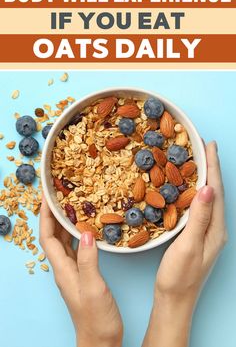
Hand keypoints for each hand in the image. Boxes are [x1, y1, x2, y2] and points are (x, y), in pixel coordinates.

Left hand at [39, 197, 122, 346]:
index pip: (48, 236)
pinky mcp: (82, 273)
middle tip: (60, 195)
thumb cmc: (96, 319)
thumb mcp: (93, 288)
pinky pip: (76, 248)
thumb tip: (87, 232)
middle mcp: (64, 268)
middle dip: (53, 214)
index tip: (48, 196)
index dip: (46, 215)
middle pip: (53, 235)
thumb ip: (89, 261)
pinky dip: (77, 234)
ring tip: (71, 205)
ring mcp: (72, 271)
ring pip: (64, 240)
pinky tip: (85, 228)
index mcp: (63, 269)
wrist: (100, 340)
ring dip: (64, 222)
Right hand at [143, 141, 226, 346]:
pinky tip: (188, 187)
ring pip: (207, 197)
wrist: (175, 300)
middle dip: (210, 167)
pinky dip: (195, 190)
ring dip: (204, 177)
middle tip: (204, 146)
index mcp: (215, 229)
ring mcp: (207, 232)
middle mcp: (215, 228)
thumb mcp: (189, 246)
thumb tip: (207, 188)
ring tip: (198, 160)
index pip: (216, 190)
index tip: (209, 145)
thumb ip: (199, 217)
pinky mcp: (197, 235)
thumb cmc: (180, 277)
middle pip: (215, 191)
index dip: (212, 166)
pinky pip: (199, 206)